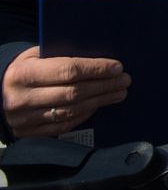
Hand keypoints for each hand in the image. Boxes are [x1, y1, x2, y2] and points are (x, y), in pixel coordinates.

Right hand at [2, 47, 129, 137]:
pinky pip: (64, 126)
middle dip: (104, 86)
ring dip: (100, 101)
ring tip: (118, 93)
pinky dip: (84, 115)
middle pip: (73, 93)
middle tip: (125, 80)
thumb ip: (61, 55)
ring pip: (71, 111)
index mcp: (23, 73)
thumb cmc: (25, 68)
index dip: (96, 69)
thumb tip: (101, 57)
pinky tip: (98, 106)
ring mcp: (24, 119)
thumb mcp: (36, 55)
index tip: (117, 67)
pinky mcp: (29, 134)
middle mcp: (21, 99)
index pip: (68, 70)